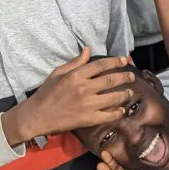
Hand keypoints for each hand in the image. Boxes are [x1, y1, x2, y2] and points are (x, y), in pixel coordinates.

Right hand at [7, 49, 134, 143]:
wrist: (37, 116)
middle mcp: (84, 88)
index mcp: (76, 75)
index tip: (124, 60)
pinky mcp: (88, 119)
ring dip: (124, 94)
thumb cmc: (46, 92)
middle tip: (131, 76)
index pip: (101, 65)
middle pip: (110, 80)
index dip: (115, 62)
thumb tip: (88, 50)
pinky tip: (121, 110)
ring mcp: (87, 105)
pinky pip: (108, 116)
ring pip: (113, 98)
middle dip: (124, 77)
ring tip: (129, 92)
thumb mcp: (58, 73)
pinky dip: (117, 113)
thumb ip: (75, 62)